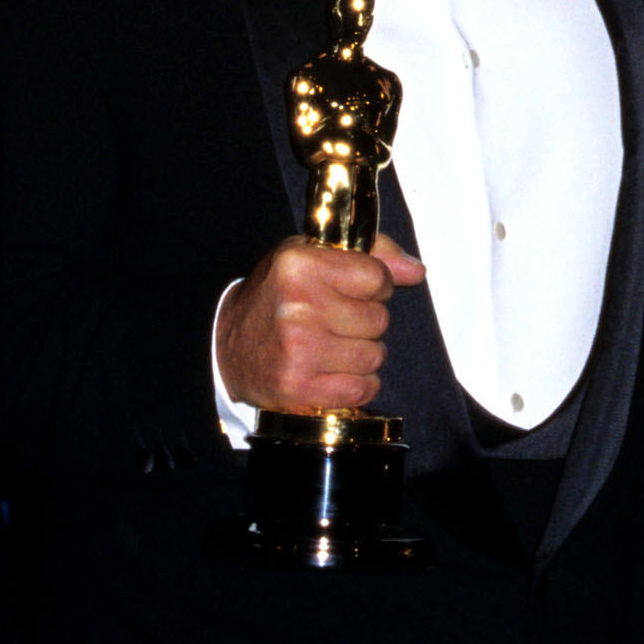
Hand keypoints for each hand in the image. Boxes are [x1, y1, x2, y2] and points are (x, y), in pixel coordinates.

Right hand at [214, 233, 426, 413]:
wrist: (227, 347)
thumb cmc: (276, 297)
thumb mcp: (312, 257)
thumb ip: (371, 254)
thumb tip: (416, 270)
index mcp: (300, 265)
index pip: (377, 276)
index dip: (374, 286)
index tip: (354, 291)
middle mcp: (298, 305)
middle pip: (379, 319)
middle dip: (366, 322)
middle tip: (337, 321)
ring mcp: (299, 349)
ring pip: (375, 356)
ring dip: (362, 355)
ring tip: (333, 347)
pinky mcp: (300, 387)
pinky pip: (363, 388)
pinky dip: (357, 384)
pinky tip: (334, 372)